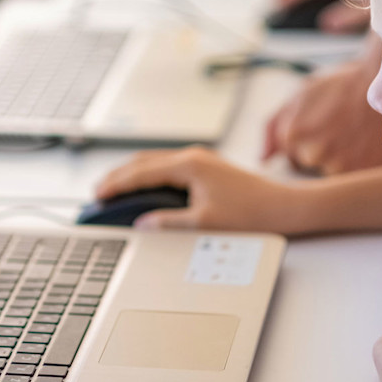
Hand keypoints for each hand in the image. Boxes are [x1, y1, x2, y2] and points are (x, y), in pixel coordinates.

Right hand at [94, 147, 306, 232]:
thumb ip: (169, 223)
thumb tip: (143, 224)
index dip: (116, 185)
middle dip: (119, 177)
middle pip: (144, 162)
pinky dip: (151, 177)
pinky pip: (169, 168)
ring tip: (115, 190)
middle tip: (98, 193)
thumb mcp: (204, 224)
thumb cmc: (251, 214)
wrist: (284, 208)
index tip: (97, 196)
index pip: (141, 172)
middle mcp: (193, 157)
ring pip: (156, 163)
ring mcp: (201, 161)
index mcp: (189, 165)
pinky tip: (146, 189)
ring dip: (134, 175)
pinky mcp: (208, 169)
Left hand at [264, 55, 381, 174]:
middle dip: (322, 153)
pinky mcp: (363, 173)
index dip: (307, 142)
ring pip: (332, 175)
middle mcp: (312, 153)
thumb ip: (274, 126)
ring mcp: (339, 166)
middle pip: (311, 170)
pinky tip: (365, 145)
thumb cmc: (340, 86)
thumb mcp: (301, 95)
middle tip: (339, 129)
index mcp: (291, 134)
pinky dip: (359, 165)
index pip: (291, 158)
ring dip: (341, 161)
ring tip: (353, 135)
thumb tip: (263, 159)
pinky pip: (354, 179)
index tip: (323, 125)